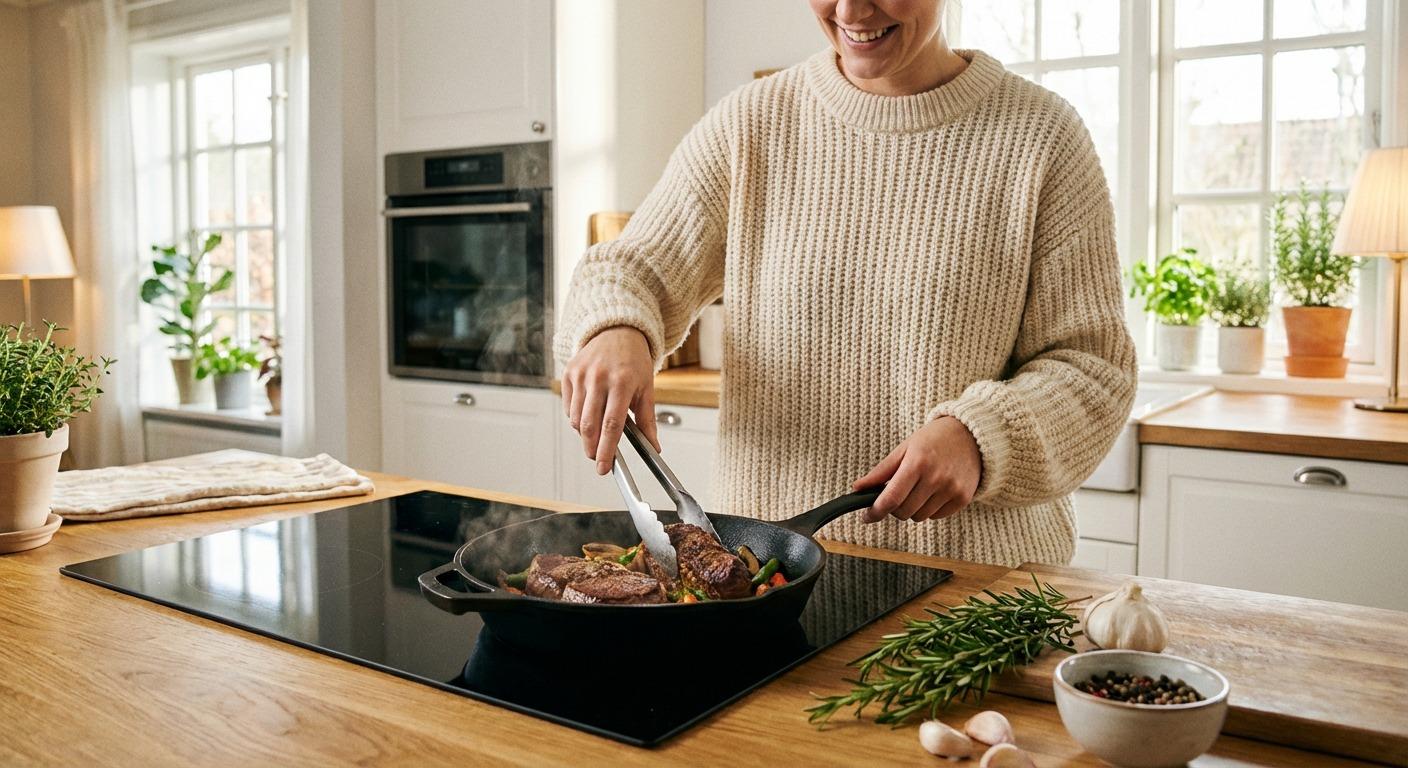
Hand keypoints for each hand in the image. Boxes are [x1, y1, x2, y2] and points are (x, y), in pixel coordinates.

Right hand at [562, 326, 658, 474]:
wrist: (616, 331)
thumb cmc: (634, 361)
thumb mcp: (647, 388)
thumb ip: (648, 420)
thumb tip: (654, 448)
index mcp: (623, 382)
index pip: (612, 424)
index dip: (607, 449)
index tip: (604, 467)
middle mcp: (599, 377)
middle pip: (590, 425)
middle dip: (592, 448)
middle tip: (597, 459)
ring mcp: (582, 375)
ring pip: (576, 419)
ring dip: (585, 434)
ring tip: (596, 434)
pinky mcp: (569, 373)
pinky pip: (569, 407)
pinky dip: (577, 419)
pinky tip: (589, 415)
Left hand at [852, 417, 981, 523]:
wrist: (971, 435)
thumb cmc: (934, 439)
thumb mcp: (905, 448)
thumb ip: (881, 471)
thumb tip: (857, 487)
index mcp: (917, 463)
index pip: (891, 498)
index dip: (875, 512)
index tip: (867, 517)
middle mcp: (936, 478)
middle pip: (904, 512)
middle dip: (894, 508)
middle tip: (896, 494)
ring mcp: (951, 490)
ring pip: (920, 517)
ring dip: (912, 509)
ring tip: (918, 489)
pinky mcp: (963, 498)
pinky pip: (936, 517)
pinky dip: (929, 509)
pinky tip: (933, 492)